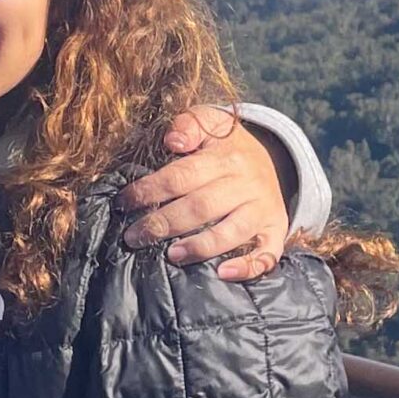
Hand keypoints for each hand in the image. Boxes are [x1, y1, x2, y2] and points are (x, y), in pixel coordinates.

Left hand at [116, 108, 292, 280]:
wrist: (271, 163)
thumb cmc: (227, 149)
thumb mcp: (211, 125)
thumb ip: (189, 123)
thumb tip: (173, 140)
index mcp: (225, 157)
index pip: (182, 175)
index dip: (150, 190)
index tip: (124, 203)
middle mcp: (246, 184)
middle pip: (201, 207)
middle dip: (163, 223)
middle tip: (134, 237)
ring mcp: (262, 210)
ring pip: (231, 232)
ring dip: (200, 246)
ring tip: (172, 255)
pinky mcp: (275, 231)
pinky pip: (267, 254)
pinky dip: (248, 267)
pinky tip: (223, 274)